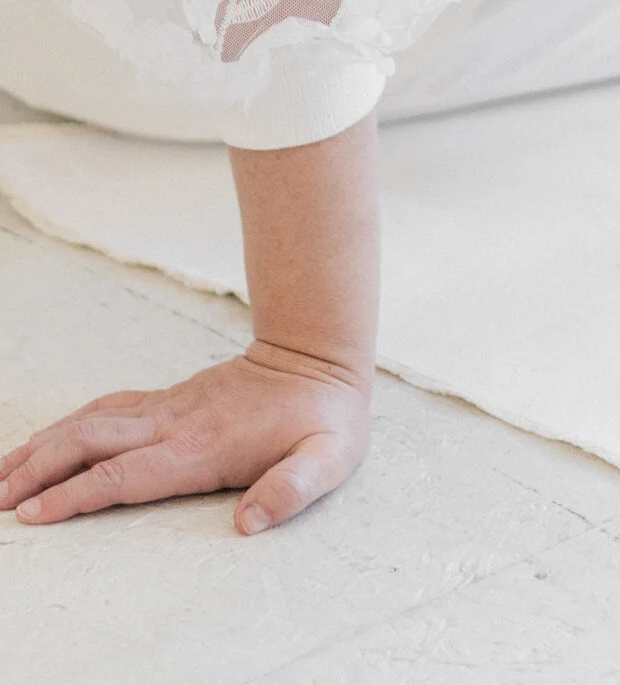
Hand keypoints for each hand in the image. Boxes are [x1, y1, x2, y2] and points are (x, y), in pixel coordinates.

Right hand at [0, 341, 370, 532]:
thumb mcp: (327, 459)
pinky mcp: (169, 399)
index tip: (33, 514)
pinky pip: (107, 408)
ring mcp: (169, 406)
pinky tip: (47, 440)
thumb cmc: (325, 418)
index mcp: (202, 447)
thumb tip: (250, 524)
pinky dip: (69, 425)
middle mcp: (175, 422)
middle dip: (39, 470)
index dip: (76, 495)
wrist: (321, 355)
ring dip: (44, 446)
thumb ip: (292, 490)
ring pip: (91, 421)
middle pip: (91, 442)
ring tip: (1, 475)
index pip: (125, 475)